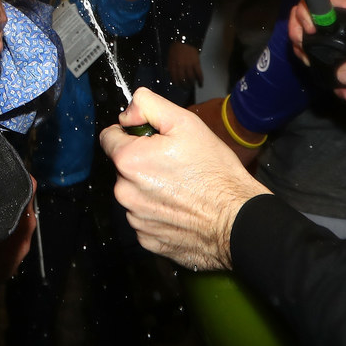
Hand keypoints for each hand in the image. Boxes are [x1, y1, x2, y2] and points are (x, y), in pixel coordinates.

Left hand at [101, 88, 269, 271]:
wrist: (236, 218)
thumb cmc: (214, 172)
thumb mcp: (184, 122)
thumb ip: (148, 105)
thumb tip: (127, 113)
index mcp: (129, 161)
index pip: (109, 138)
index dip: (130, 133)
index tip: (149, 139)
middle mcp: (125, 192)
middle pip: (123, 168)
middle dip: (142, 162)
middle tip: (173, 164)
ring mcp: (136, 219)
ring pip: (133, 194)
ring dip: (149, 189)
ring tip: (180, 188)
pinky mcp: (148, 240)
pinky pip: (144, 219)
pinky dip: (157, 213)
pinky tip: (180, 209)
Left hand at [167, 41, 203, 87]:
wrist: (185, 40)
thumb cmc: (176, 47)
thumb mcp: (170, 56)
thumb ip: (171, 65)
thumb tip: (172, 74)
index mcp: (173, 65)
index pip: (174, 78)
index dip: (177, 83)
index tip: (179, 86)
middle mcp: (180, 67)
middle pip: (182, 80)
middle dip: (184, 86)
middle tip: (186, 88)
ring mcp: (188, 65)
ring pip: (190, 78)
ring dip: (192, 84)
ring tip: (192, 86)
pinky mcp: (196, 63)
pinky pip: (198, 74)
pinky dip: (200, 80)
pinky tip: (200, 84)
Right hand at [289, 0, 345, 101]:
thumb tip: (340, 79)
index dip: (305, 13)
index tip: (310, 32)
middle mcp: (338, 19)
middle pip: (302, 16)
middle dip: (297, 35)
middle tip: (303, 53)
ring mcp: (337, 35)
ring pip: (308, 38)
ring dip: (306, 56)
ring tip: (316, 72)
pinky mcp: (342, 52)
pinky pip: (324, 58)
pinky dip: (327, 75)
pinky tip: (343, 92)